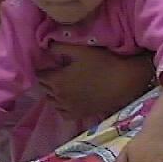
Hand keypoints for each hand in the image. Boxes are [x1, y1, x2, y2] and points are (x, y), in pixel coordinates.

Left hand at [37, 44, 153, 119]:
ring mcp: (69, 108)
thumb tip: (47, 46)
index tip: (48, 64)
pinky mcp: (79, 115)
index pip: (40, 76)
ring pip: (51, 102)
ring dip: (52, 94)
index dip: (42, 68)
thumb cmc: (102, 63)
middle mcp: (59, 97)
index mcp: (57, 80)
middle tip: (54, 72)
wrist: (122, 82)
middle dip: (46, 80)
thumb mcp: (80, 50)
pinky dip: (61, 107)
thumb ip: (60, 47)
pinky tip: (67, 100)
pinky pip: (62, 114)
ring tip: (60, 86)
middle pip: (44, 89)